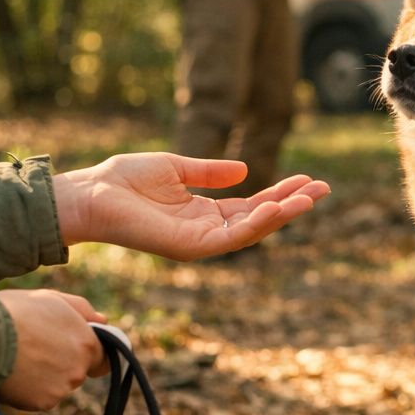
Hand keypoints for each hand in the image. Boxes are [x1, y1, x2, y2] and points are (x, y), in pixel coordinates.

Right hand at [0, 289, 106, 410]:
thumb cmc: (13, 313)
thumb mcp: (50, 299)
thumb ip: (81, 310)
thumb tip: (102, 320)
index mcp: (85, 343)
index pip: (103, 357)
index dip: (89, 353)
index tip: (74, 350)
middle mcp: (78, 369)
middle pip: (77, 371)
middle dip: (62, 363)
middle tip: (35, 348)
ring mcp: (61, 389)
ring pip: (57, 385)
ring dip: (44, 376)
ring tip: (19, 358)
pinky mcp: (41, 403)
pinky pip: (39, 397)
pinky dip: (28, 389)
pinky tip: (13, 373)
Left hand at [53, 153, 330, 259]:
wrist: (90, 194)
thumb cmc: (123, 181)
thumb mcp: (176, 167)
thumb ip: (209, 171)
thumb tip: (245, 169)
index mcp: (203, 212)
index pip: (252, 205)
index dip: (280, 193)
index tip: (308, 178)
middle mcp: (206, 231)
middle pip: (260, 219)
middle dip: (292, 204)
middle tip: (324, 187)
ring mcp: (200, 242)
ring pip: (252, 231)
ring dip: (283, 215)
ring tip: (310, 197)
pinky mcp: (190, 247)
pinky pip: (232, 238)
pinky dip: (257, 223)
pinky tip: (278, 208)